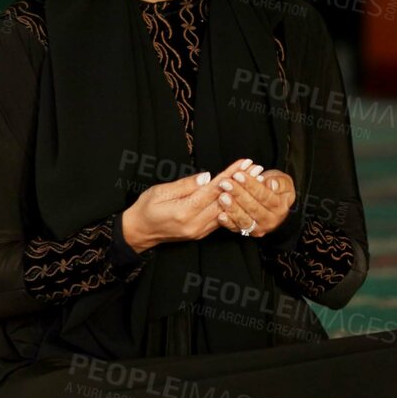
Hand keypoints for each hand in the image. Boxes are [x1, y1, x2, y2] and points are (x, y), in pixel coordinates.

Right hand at [120, 162, 245, 252]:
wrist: (138, 232)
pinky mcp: (201, 234)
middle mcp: (195, 224)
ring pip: (227, 210)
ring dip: (241, 195)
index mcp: (184, 212)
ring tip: (256, 180)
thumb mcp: (160, 191)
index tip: (245, 163)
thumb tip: (207, 177)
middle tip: (258, 169)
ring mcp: (199, 231)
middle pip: (225, 200)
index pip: (213, 190)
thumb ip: (185, 185)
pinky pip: (221, 219)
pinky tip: (242, 195)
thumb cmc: (146, 208)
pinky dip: (233, 205)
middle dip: (242, 183)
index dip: (231, 175)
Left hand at [212, 158, 295, 239]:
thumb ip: (280, 182)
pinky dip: (228, 222)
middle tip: (226, 183)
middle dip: (238, 194)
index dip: (251, 185)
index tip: (239, 174)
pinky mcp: (247, 232)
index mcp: (280, 208)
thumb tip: (272, 184)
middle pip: (253, 208)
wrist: (274, 201)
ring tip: (222, 196)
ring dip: (231, 208)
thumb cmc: (277, 188)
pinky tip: (220, 215)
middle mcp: (270, 221)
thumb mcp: (284, 181)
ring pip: (244, 219)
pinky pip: (236, 228)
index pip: (264, 196)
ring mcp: (258, 228)